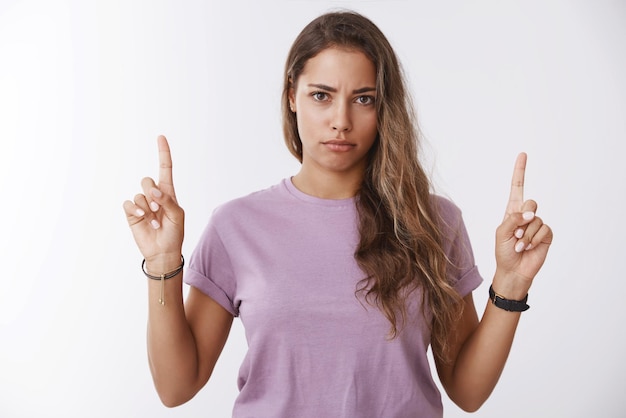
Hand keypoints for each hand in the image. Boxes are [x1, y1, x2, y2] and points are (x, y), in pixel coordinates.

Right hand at [123, 135, 184, 266]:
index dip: (163, 153)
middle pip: (147, 180)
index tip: (161, 137)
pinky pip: (129, 203)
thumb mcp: (177, 216)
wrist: (163, 251)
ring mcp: (142, 204)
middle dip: (152, 193)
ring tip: (155, 220)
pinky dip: (135, 209)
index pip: (165, 168)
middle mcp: (153, 195)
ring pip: (139, 194)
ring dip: (147, 208)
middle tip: (159, 209)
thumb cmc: (174, 233)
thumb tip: (154, 190)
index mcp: (168, 193)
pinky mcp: (132, 213)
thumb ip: (168, 200)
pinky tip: (142, 218)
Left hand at [493, 153, 552, 298]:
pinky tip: (527, 247)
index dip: (520, 171)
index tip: (523, 154)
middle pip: (530, 202)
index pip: (517, 187)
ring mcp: (537, 224)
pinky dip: (533, 239)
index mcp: (512, 210)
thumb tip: (530, 213)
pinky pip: (543, 229)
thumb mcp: (501, 233)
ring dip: (525, 234)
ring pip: (535, 218)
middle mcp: (525, 215)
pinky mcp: (546, 234)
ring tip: (519, 244)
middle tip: (515, 234)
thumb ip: (513, 219)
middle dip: (521, 218)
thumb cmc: (503, 252)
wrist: (513, 271)